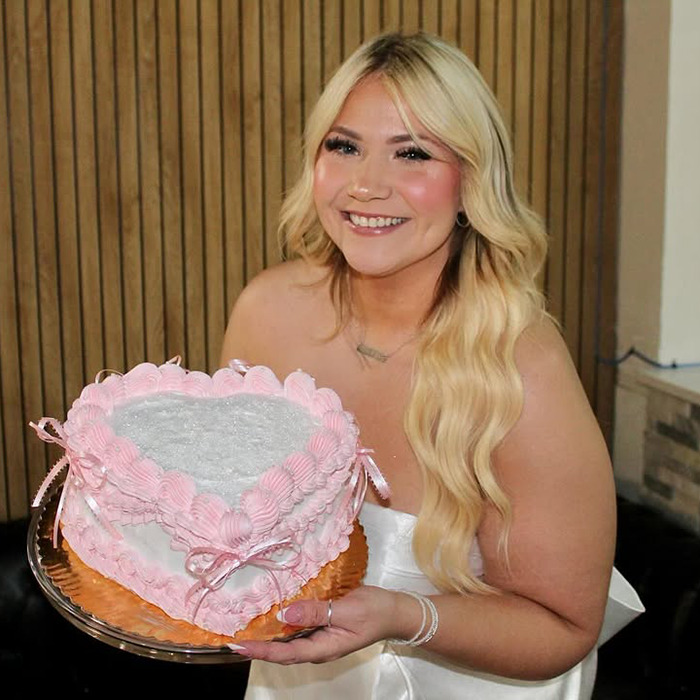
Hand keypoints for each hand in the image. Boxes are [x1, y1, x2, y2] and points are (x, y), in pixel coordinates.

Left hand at [229, 586, 406, 663]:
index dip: (260, 650)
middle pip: (282, 652)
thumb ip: (316, 612)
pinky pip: (299, 631)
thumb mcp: (346, 610)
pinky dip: (283, 627)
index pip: (285, 653)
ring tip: (246, 632)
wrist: (395, 612)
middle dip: (258, 648)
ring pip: (289, 642)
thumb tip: (286, 613)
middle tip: (233, 641)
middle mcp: (319, 647)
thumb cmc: (374, 611)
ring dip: (268, 639)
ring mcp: (322, 639)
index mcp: (324, 648)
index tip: (237, 646)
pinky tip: (274, 618)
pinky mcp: (325, 628)